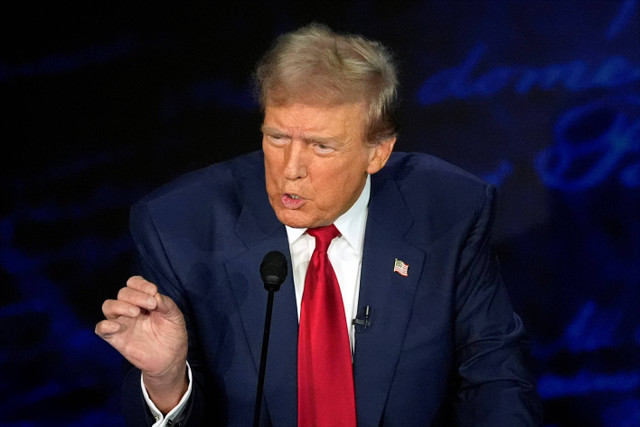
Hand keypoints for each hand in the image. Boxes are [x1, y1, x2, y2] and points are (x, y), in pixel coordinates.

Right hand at [96, 276, 187, 410]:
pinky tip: (118, 327)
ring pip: (108, 306)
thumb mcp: (175, 317)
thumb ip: (166, 304)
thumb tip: (155, 295)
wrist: (170, 360)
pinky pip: (101, 328)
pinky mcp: (116, 338)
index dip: (141, 284)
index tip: (153, 291)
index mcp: (144, 300)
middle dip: (136, 295)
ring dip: (121, 306)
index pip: (134, 283)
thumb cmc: (172, 335)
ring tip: (136, 313)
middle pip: (123, 293)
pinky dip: (105, 325)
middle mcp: (131, 308)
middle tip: (151, 305)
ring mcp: (122, 323)